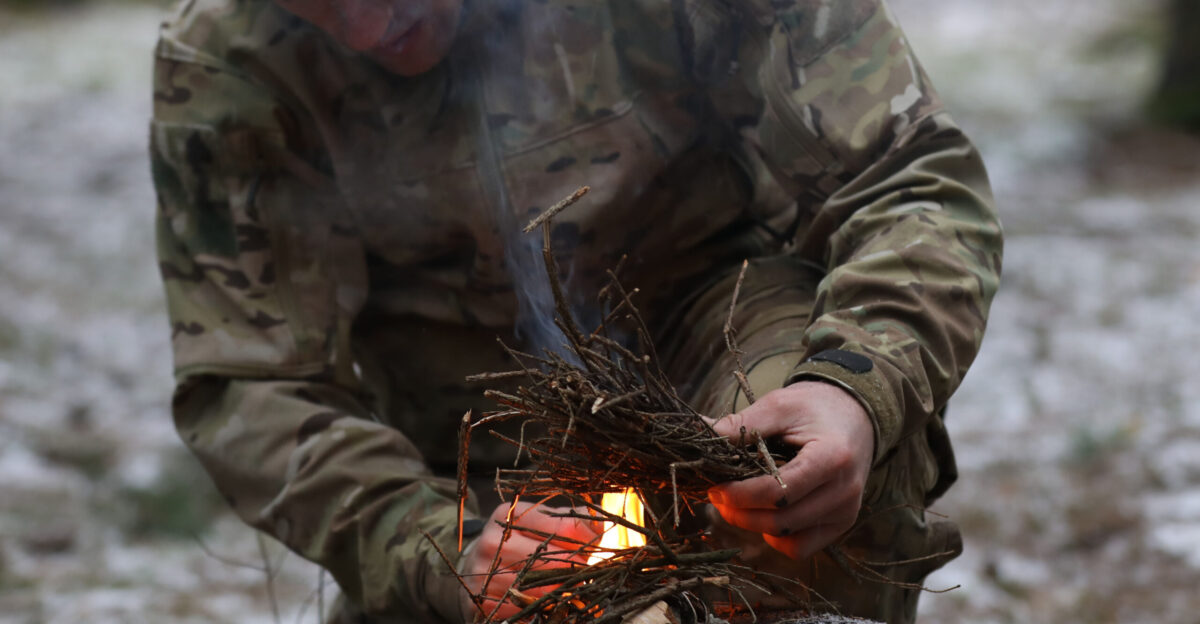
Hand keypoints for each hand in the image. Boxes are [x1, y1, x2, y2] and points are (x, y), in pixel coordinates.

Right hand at [459, 501, 599, 620]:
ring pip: (539, 591)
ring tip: (572, 591)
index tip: (596, 547)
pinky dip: (542, 612)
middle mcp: (492, 542)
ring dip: (562, 594)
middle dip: (577, 571)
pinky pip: (522, 612)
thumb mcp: (540, 522)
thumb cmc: (519, 542)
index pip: (564, 528)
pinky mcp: (481, 603)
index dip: (588, 540)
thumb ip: (572, 520)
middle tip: (586, 574)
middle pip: (552, 562)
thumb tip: (599, 525)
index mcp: (510, 515)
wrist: (476, 567)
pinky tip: (551, 606)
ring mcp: (484, 574)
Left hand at [707, 381, 873, 559]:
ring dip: (753, 525)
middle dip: (740, 513)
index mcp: (833, 458)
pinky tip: (763, 514)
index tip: (714, 487)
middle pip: (780, 520)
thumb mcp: (779, 405)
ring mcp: (846, 511)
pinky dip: (776, 537)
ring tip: (734, 504)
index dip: (740, 495)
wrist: (854, 414)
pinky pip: (801, 547)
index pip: (778, 492)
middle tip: (716, 496)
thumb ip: (743, 424)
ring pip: (788, 537)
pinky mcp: (841, 523)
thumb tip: (701, 432)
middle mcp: (845, 491)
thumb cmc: (815, 407)